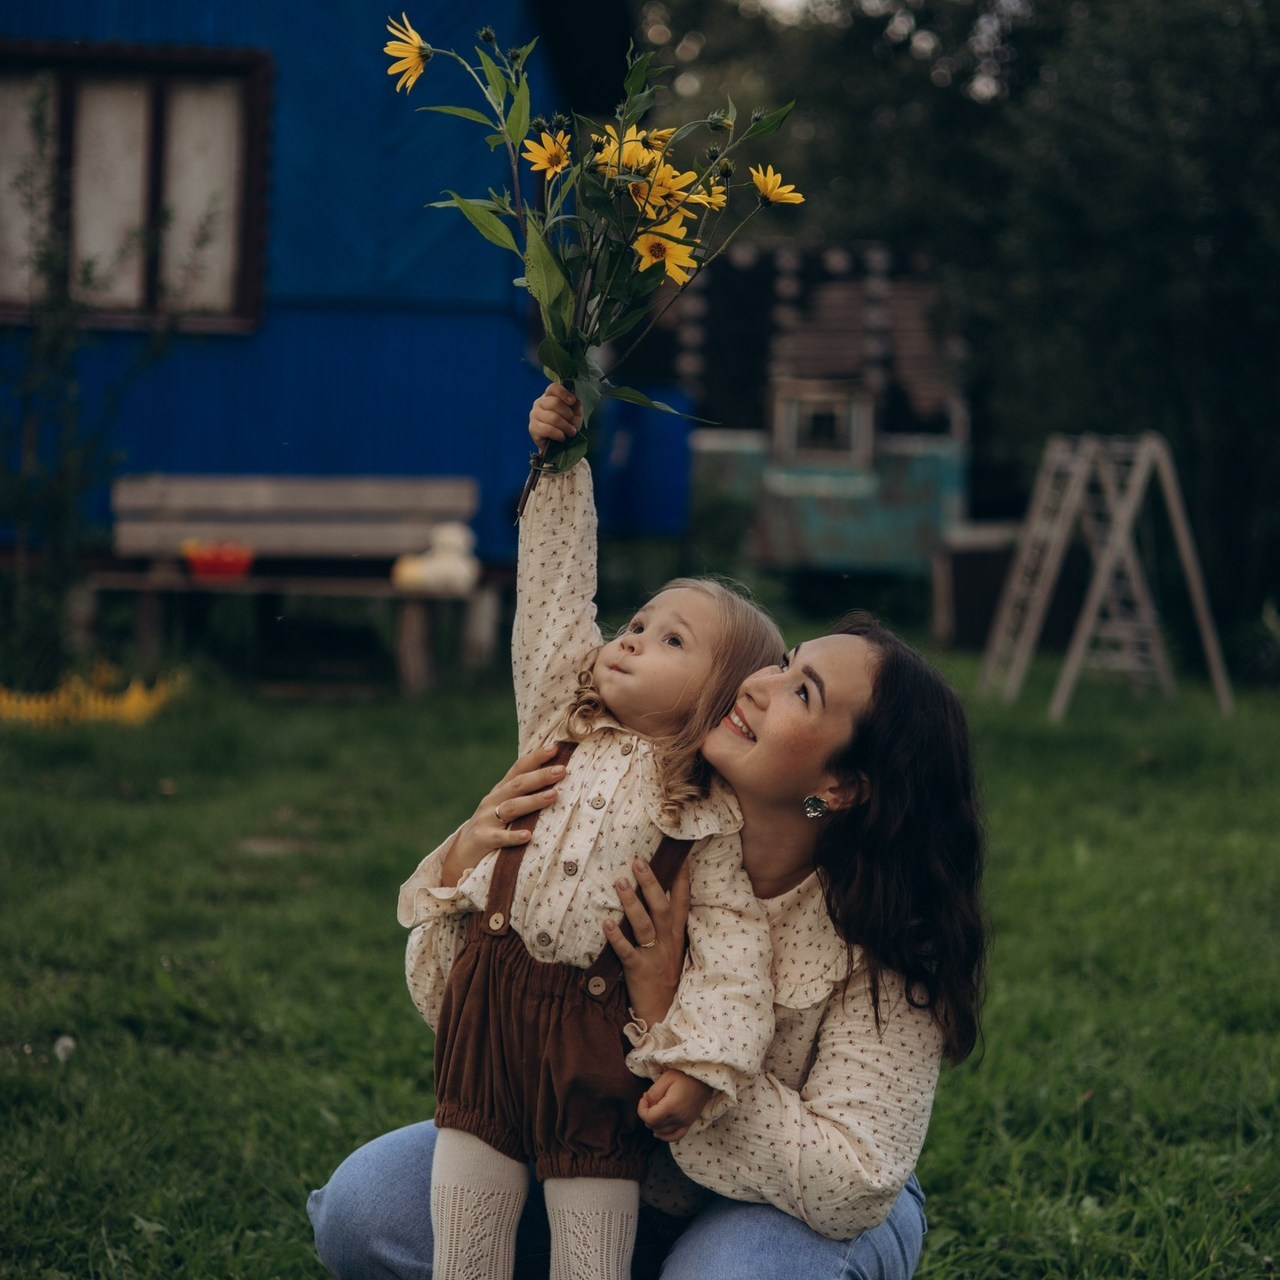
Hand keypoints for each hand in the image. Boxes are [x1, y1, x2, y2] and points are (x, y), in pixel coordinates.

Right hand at [439, 743, 566, 887]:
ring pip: (512, 807)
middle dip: (540, 776)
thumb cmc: (492, 827)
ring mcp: (486, 820)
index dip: (536, 757)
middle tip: (562, 770)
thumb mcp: (504, 806)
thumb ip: (522, 794)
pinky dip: (513, 836)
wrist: (462, 853)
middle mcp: (493, 801)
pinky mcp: (483, 840)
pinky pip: (500, 838)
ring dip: (533, 801)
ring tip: (554, 795)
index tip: (555, 747)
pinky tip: (527, 836)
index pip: (518, 769)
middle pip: (518, 785)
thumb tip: (554, 778)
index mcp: (501, 791)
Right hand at [528, 384, 581, 446]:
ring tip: (571, 432)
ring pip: (552, 417)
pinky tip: (562, 437)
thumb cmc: (566, 426)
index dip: (563, 393)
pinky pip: (548, 429)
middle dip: (568, 415)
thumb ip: (576, 404)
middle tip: (573, 424)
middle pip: (554, 403)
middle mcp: (539, 403)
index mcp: (549, 396)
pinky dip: (558, 434)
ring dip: (565, 426)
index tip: (572, 401)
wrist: (558, 444)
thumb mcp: (575, 413)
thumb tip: (574, 399)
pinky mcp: (532, 428)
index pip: (553, 388)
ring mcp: (534, 415)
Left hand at [603, 858, 690, 1026]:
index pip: (683, 903)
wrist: (663, 1014)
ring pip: (644, 925)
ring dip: (632, 902)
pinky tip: (606, 923)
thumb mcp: (673, 950)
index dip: (682, 879)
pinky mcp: (639, 971)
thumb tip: (656, 899)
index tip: (679, 856)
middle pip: (662, 908)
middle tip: (639, 861)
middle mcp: (668, 943)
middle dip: (652, 883)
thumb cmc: (664, 978)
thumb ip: (667, 927)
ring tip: (620, 881)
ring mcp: (654, 956)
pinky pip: (627, 951)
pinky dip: (617, 937)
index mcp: (677, 936)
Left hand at [638, 1069, 714, 1143]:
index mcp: (672, 1107)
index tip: (644, 1098)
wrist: (704, 1078)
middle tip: (649, 1101)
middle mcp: (679, 1118)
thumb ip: (653, 1093)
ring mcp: (685, 1123)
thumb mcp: (666, 1078)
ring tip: (655, 1110)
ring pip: (662, 1132)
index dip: (642, 1109)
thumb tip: (646, 1103)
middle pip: (654, 1126)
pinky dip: (665, 1136)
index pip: (649, 1118)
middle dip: (647, 1114)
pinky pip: (675, 1136)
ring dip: (654, 1123)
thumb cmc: (684, 1075)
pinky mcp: (689, 1123)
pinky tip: (658, 1131)